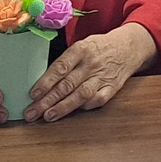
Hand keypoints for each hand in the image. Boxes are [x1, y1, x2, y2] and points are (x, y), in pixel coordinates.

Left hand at [26, 24, 155, 122]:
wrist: (129, 46)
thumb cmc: (99, 47)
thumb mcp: (81, 45)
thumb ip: (65, 62)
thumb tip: (42, 83)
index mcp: (81, 49)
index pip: (60, 67)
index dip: (45, 82)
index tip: (33, 95)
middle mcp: (91, 63)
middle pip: (67, 84)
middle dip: (47, 101)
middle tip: (32, 113)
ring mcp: (103, 76)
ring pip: (80, 95)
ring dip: (63, 107)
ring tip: (48, 116)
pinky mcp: (112, 87)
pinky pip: (98, 100)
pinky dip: (85, 107)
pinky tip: (72, 113)